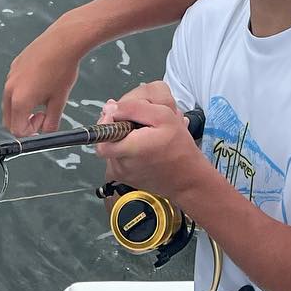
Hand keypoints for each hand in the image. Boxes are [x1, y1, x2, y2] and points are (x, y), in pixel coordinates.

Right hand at [2, 20, 84, 132]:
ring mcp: (10, 77)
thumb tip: (46, 132)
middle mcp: (10, 89)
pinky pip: (13, 88)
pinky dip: (23, 93)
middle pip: (9, 120)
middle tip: (42, 114)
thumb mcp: (59, 102)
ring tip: (43, 97)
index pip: (17, 130)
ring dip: (23, 108)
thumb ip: (51, 123)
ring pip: (10, 104)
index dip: (32, 131)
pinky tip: (41, 83)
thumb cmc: (62, 71)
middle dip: (24, 123)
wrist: (62, 42)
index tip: (44, 119)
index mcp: (20, 101)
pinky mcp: (14, 67)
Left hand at [95, 86, 210, 209]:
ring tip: (150, 136)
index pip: (101, 133)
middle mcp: (119, 165)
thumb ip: (134, 107)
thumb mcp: (163, 116)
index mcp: (127, 149)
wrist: (189, 182)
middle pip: (108, 137)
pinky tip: (148, 147)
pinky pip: (122, 157)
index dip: (108, 120)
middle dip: (122, 126)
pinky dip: (132, 148)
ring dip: (129, 137)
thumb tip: (111, 107)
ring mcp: (122, 174)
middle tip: (143, 125)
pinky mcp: (127, 178)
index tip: (123, 115)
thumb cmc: (180, 150)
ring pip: (116, 146)